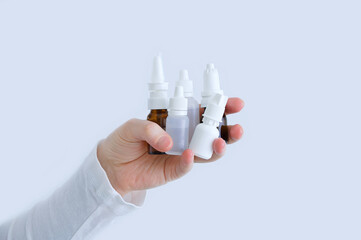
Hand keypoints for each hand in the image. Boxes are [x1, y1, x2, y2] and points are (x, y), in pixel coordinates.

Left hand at [97, 97, 244, 195]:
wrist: (111, 166)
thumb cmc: (123, 141)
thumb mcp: (132, 126)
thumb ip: (149, 129)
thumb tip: (168, 142)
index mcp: (177, 120)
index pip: (202, 112)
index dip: (219, 106)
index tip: (235, 103)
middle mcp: (183, 136)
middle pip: (210, 133)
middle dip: (227, 130)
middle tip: (237, 128)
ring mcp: (180, 154)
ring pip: (205, 151)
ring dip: (216, 148)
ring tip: (220, 143)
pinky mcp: (174, 170)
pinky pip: (186, 166)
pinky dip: (189, 161)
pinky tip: (190, 155)